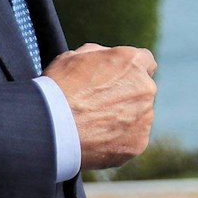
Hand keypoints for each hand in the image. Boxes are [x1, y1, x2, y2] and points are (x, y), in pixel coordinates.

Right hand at [44, 43, 156, 169]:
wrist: (51, 126)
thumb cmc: (58, 88)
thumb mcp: (74, 56)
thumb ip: (100, 55)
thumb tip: (106, 59)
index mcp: (133, 62)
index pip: (145, 62)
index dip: (130, 71)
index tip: (117, 79)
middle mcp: (146, 88)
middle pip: (142, 91)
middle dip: (126, 96)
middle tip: (99, 106)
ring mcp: (145, 117)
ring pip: (139, 117)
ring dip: (124, 119)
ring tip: (94, 126)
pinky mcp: (138, 143)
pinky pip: (132, 140)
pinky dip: (118, 141)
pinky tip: (96, 141)